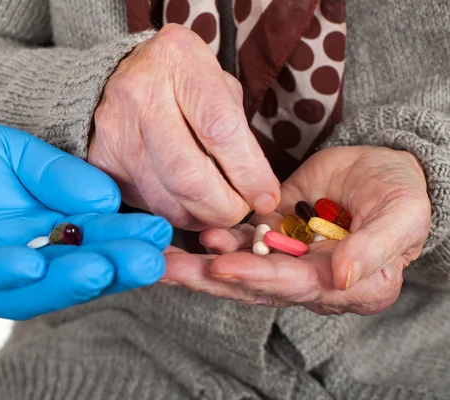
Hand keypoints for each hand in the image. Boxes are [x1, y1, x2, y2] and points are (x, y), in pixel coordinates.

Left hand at [0, 121, 171, 319]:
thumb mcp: (9, 152)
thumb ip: (56, 172)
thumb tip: (105, 195)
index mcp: (42, 231)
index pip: (92, 236)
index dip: (125, 237)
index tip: (158, 231)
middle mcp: (21, 259)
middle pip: (72, 266)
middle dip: (112, 265)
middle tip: (148, 260)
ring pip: (31, 284)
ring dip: (67, 278)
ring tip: (101, 268)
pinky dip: (0, 272)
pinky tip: (28, 264)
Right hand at [89, 24, 279, 229]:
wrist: (113, 78)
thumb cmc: (179, 82)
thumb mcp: (215, 84)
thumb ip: (237, 130)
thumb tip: (256, 191)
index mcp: (178, 59)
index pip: (220, 130)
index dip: (248, 173)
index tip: (265, 196)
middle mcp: (140, 93)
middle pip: (189, 176)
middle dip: (224, 206)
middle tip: (242, 210)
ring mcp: (115, 131)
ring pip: (167, 200)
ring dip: (201, 216)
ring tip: (217, 208)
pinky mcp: (102, 161)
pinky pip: (147, 204)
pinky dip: (175, 213)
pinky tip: (188, 203)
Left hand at [161, 146, 430, 315]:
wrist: (385, 169)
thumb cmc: (402, 195)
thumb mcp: (401, 218)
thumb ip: (374, 249)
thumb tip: (341, 278)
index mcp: (344, 286)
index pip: (294, 285)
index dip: (256, 277)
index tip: (221, 266)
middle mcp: (308, 280)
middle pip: (253, 285)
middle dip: (208, 279)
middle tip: (167, 270)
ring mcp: (285, 256)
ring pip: (238, 265)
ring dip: (200, 263)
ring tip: (163, 256)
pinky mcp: (272, 231)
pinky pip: (239, 237)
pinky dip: (215, 237)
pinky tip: (185, 234)